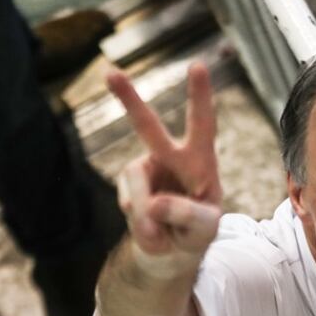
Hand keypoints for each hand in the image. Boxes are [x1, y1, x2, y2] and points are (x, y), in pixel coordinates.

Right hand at [107, 63, 222, 275]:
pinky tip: (154, 232)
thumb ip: (188, 216)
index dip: (199, 97)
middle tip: (110, 73)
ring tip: (162, 234)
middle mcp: (170, 157)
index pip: (202, 124)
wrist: (171, 250)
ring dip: (148, 214)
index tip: (197, 65)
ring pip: (135, 182)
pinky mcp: (127, 188)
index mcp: (199, 159)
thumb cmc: (197, 231)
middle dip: (128, 100)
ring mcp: (145, 171)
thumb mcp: (206, 228)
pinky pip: (129, 204)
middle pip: (147, 126)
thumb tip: (153, 203)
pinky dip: (143, 227)